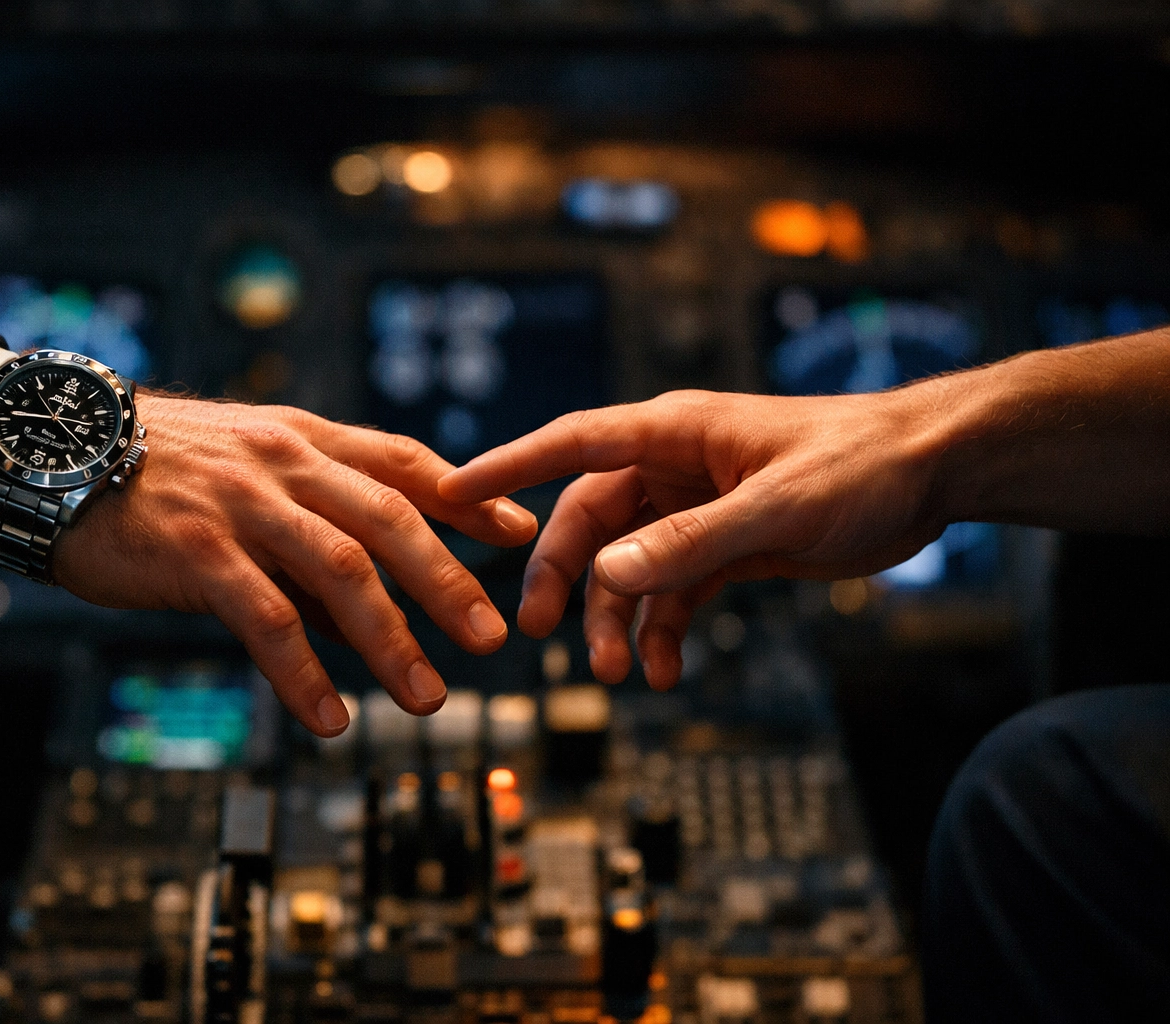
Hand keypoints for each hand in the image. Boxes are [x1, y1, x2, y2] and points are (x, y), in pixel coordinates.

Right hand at [0, 393, 537, 735]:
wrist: (52, 453)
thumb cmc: (156, 472)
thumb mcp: (244, 475)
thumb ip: (309, 526)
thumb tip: (370, 608)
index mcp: (303, 440)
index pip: (405, 462)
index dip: (468, 498)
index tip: (518, 534)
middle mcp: (284, 462)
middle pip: (390, 519)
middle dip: (448, 581)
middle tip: (492, 637)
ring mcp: (242, 503)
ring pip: (341, 569)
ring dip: (391, 639)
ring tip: (427, 696)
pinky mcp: (196, 549)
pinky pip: (265, 616)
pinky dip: (303, 670)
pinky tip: (328, 716)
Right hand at [438, 387, 951, 688]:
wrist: (933, 474)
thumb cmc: (861, 464)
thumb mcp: (775, 508)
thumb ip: (690, 542)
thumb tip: (609, 576)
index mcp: (674, 433)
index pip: (572, 444)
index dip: (508, 466)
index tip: (450, 492)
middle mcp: (673, 468)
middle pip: (589, 522)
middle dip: (562, 578)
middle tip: (534, 632)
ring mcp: (696, 508)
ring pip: (628, 567)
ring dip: (618, 619)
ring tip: (620, 674)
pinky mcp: (724, 544)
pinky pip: (672, 590)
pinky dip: (663, 629)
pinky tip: (665, 669)